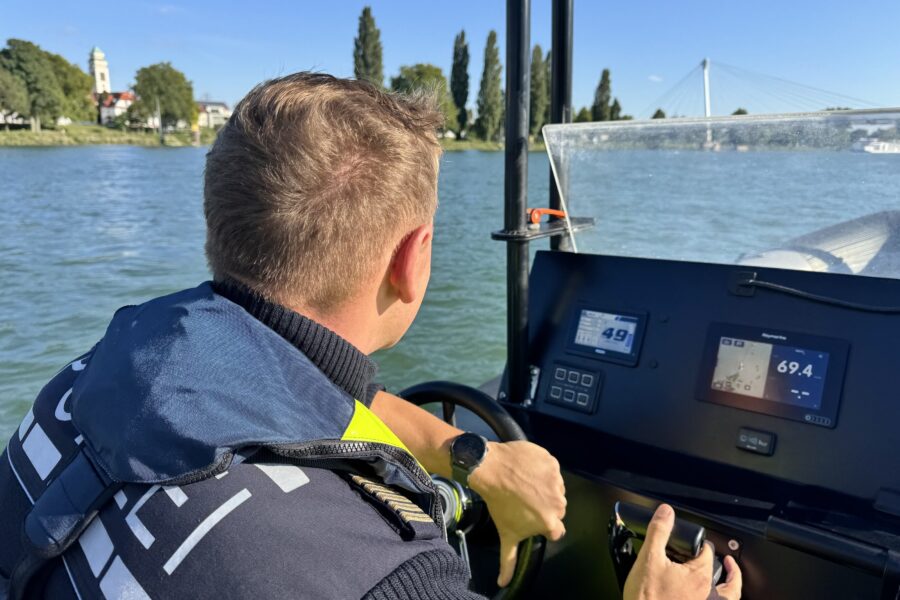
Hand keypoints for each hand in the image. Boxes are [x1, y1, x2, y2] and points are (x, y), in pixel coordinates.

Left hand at [467, 441, 566, 587]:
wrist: (490, 469)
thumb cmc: (498, 503)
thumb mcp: (506, 534)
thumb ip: (509, 561)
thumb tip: (503, 583)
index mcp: (550, 522)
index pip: (555, 529)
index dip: (543, 524)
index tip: (532, 518)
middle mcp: (558, 502)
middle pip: (557, 508)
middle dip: (544, 506)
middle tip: (525, 501)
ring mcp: (556, 481)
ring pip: (555, 488)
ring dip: (544, 487)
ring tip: (525, 485)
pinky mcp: (552, 462)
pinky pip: (551, 469)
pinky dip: (542, 470)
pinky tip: (528, 471)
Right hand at [623, 504, 741, 599]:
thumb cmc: (646, 599)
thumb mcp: (648, 558)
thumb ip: (658, 532)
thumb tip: (666, 513)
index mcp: (700, 577)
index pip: (708, 552)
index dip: (702, 543)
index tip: (696, 542)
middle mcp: (708, 596)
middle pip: (727, 580)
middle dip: (729, 570)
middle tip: (729, 562)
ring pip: (727, 598)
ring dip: (729, 589)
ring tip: (729, 583)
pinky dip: (717, 599)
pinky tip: (705, 596)